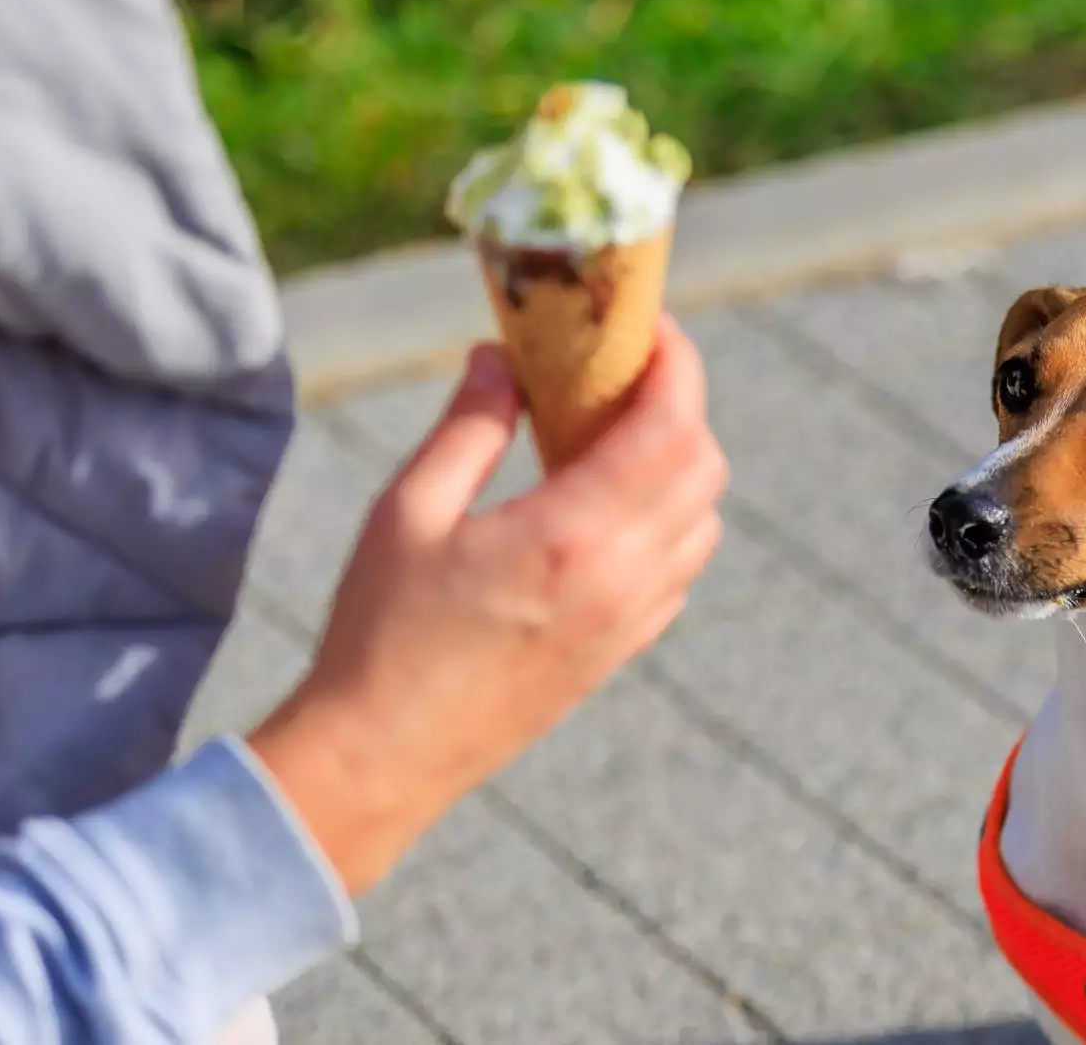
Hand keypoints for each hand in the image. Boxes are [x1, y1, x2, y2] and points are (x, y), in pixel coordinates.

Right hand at [248, 314, 726, 894]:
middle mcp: (621, 580)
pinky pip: (679, 572)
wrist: (383, 756)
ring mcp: (628, 623)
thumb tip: (501, 358)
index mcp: (573, 535)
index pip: (673, 427)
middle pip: (704, 467)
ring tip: (609, 438)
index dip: (676, 364)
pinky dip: (668, 524)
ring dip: (679, 466)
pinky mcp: (619, 653)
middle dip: (679, 406)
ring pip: (703, 522)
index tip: (649, 328)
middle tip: (620, 375)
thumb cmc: (381, 632)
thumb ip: (469, 426)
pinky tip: (603, 509)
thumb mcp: (408, 511)